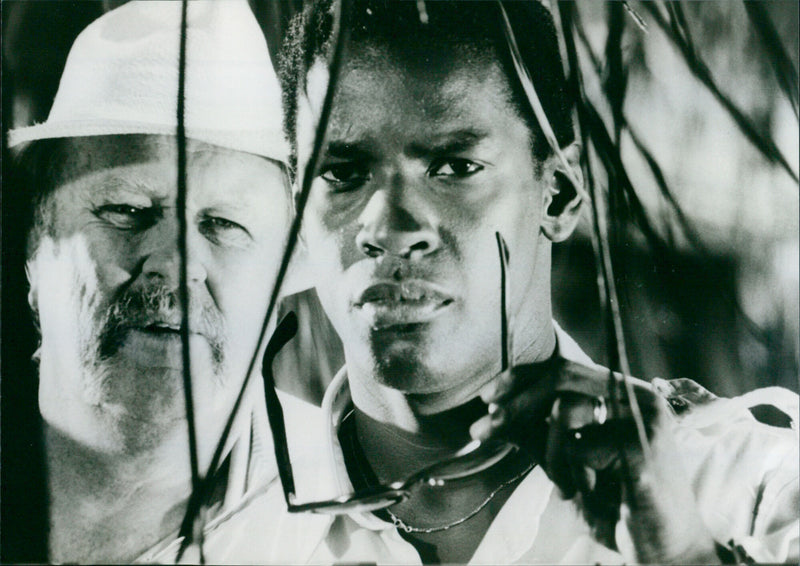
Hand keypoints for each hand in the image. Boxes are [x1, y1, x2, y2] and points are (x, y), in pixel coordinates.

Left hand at [470, 359, 719, 563]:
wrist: (666, 552)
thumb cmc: (617, 504)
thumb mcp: (568, 462)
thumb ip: (539, 433)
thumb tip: (493, 411)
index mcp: (624, 393)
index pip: (565, 365)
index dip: (522, 375)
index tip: (487, 397)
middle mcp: (639, 396)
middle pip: (560, 376)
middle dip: (516, 401)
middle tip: (483, 426)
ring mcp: (644, 419)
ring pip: (564, 414)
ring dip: (552, 456)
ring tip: (571, 485)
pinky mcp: (640, 448)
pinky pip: (578, 450)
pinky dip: (572, 475)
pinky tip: (592, 493)